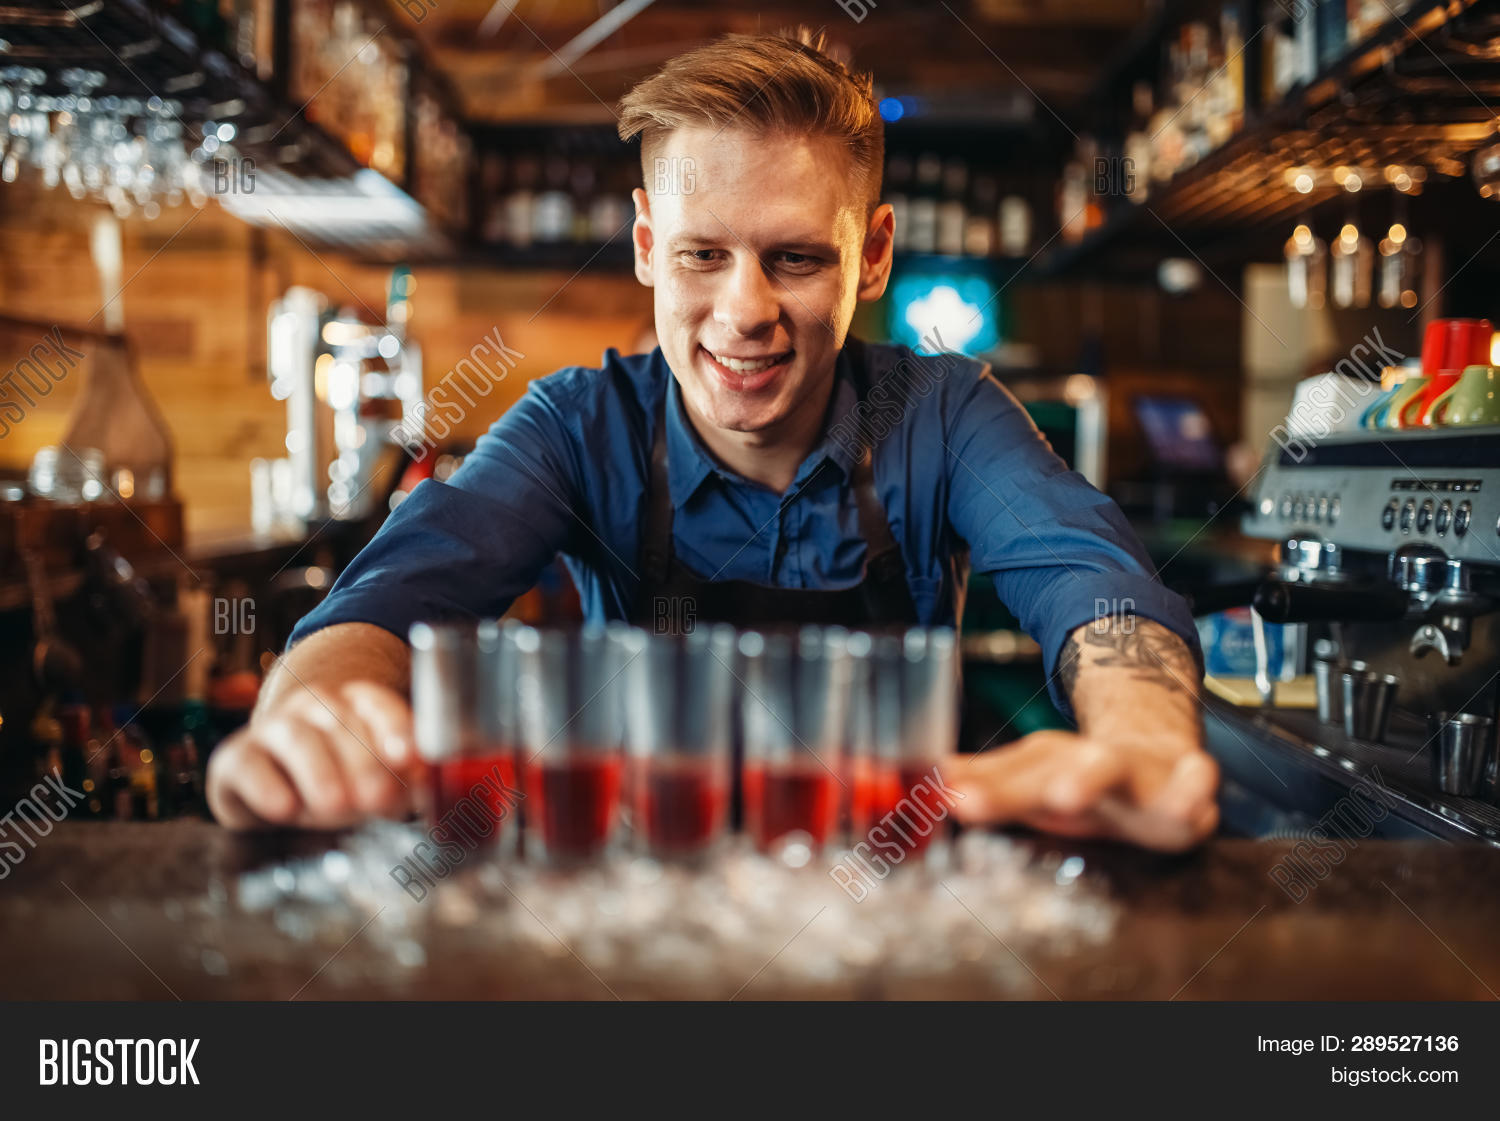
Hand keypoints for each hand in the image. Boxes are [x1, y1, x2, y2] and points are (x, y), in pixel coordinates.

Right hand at [207, 681, 416, 829]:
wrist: (270, 791)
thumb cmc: (336, 782)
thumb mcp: (375, 781)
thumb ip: (404, 780)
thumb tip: (431, 787)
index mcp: (353, 704)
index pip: (376, 702)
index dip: (394, 727)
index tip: (408, 756)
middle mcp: (312, 707)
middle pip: (339, 719)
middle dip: (363, 762)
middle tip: (377, 799)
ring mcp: (272, 729)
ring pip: (296, 738)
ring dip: (320, 773)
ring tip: (337, 807)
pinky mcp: (235, 759)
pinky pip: (248, 765)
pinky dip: (267, 787)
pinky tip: (285, 808)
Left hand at [942, 731, 1218, 852]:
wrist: (1159, 751)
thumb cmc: (1086, 778)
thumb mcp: (1032, 781)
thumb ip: (985, 783)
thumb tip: (929, 780)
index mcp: (1044, 766)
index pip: (1002, 780)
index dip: (972, 790)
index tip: (940, 798)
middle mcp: (1080, 764)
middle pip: (1042, 772)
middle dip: (1010, 789)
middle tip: (972, 801)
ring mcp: (1132, 773)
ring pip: (1111, 768)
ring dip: (1089, 777)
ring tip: (1067, 791)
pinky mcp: (1183, 788)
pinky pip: (1194, 785)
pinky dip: (1194, 782)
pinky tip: (1194, 777)